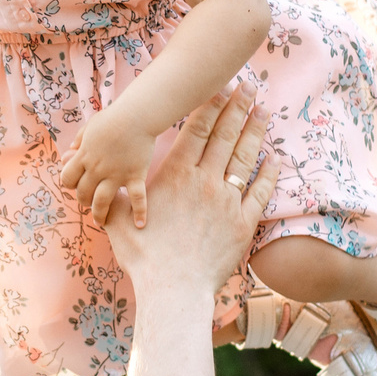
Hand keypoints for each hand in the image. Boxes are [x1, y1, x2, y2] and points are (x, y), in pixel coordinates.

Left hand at [57, 111, 158, 227]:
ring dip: (99, 214)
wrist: (136, 115)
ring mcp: (116, 174)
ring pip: (102, 201)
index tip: (76, 185)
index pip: (67, 178)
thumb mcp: (89, 126)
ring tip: (101, 221)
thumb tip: (71, 150)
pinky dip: (140, 213)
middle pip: (83, 193)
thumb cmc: (113, 118)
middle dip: (83, 200)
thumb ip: (79, 140)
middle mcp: (97, 168)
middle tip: (89, 202)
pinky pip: (137, 198)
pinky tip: (140, 225)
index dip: (69, 184)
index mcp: (84, 156)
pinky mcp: (135, 176)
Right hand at [106, 85, 276, 298]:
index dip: (209, 105)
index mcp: (175, 175)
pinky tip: (275, 158)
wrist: (173, 290)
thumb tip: (101, 188)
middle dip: (238, 107)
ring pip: (245, 157)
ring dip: (255, 131)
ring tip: (264, 110)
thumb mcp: (118, 222)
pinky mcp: (243, 223)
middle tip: (249, 86)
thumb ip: (115, 199)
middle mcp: (204, 181)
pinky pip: (260, 192)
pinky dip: (269, 173)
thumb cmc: (144, 257)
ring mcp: (227, 201)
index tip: (219, 86)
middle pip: (225, 135)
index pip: (196, 130)